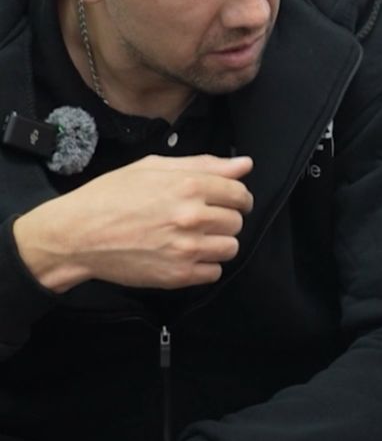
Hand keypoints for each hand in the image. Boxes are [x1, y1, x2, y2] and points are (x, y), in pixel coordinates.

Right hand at [13, 154, 254, 291]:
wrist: (78, 234)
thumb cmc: (111, 196)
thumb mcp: (153, 167)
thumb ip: (203, 165)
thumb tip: (245, 164)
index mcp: (188, 185)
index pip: (239, 193)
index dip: (237, 197)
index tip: (229, 201)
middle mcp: (192, 217)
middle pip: (236, 221)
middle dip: (224, 219)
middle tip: (201, 219)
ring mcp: (187, 248)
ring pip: (231, 247)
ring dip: (217, 243)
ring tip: (193, 238)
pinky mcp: (179, 275)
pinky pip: (215, 272)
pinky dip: (205, 266)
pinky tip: (185, 255)